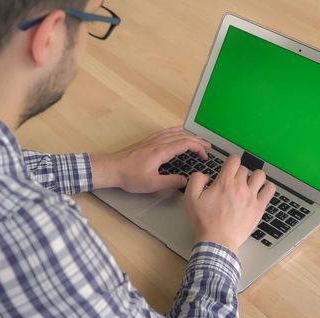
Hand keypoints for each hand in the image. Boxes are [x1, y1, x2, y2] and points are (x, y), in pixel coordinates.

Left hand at [91, 126, 210, 192]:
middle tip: (208, 147)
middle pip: (183, 136)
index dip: (199, 148)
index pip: (186, 144)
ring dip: (189, 135)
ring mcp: (152, 140)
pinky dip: (177, 131)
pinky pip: (166, 132)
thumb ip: (171, 182)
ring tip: (198, 139)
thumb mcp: (152, 184)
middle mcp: (158, 142)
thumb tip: (186, 180)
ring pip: (175, 132)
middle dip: (198, 141)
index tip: (205, 156)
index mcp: (161, 151)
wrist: (111, 169)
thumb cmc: (129, 176)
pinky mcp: (147, 141)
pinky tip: (178, 132)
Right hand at [184, 155, 275, 253]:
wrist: (217, 241)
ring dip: (254, 177)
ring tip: (248, 184)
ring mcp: (251, 197)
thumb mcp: (190, 198)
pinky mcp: (259, 207)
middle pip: (245, 169)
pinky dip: (266, 188)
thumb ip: (196, 179)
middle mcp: (240, 186)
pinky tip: (260, 192)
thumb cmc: (204, 221)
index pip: (234, 160)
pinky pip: (270, 190)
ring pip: (260, 175)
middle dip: (238, 173)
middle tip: (233, 182)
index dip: (231, 161)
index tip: (229, 167)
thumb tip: (205, 175)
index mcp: (224, 182)